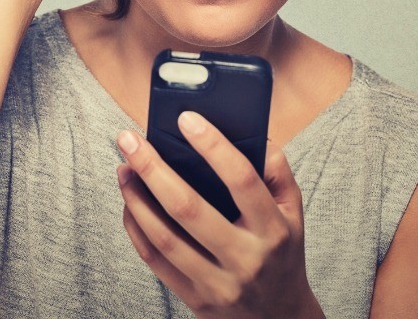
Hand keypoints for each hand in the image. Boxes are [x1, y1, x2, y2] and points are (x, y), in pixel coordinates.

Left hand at [115, 113, 323, 318]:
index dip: (213, 146)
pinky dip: (136, 228)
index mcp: (273, 230)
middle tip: (129, 139)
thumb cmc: (282, 252)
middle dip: (152, 168)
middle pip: (188, 208)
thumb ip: (276, 171)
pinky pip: (155, 262)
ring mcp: (218, 282)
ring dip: (136, 198)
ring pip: (164, 237)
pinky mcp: (195, 299)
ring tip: (123, 168)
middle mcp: (246, 258)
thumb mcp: (294, 213)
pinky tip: (129, 203)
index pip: (242, 180)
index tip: (186, 119)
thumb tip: (251, 133)